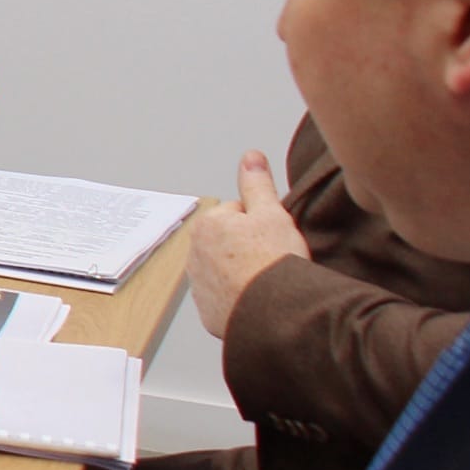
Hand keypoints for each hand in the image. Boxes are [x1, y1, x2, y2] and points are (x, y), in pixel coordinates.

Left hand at [190, 148, 310, 335]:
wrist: (275, 311)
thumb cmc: (274, 260)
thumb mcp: (272, 213)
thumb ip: (257, 184)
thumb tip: (251, 157)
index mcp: (207, 226)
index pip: (239, 215)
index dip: (262, 224)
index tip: (274, 239)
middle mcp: (194, 255)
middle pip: (231, 243)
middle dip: (249, 249)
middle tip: (273, 260)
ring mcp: (199, 286)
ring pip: (228, 271)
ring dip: (244, 274)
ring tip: (268, 282)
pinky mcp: (209, 313)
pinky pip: (228, 300)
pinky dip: (241, 299)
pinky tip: (259, 300)